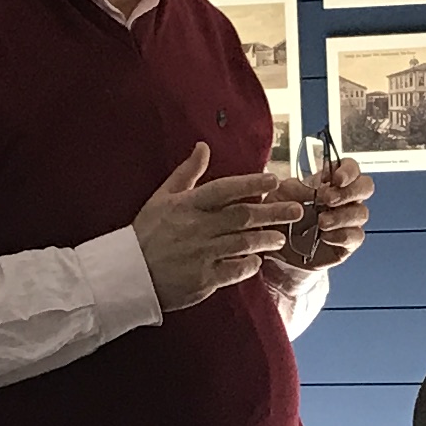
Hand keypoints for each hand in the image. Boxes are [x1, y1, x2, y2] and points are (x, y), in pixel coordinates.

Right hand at [133, 143, 303, 309]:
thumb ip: (187, 173)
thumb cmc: (147, 233)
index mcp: (187, 205)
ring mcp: (202, 254)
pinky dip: (250, 264)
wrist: (128, 275)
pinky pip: (235, 270)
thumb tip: (203, 147)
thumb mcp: (162, 198)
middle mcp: (197, 228)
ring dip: (266, 239)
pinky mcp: (204, 279)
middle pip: (243, 216)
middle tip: (297, 211)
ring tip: (280, 237)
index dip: (251, 184)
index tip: (273, 181)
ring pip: (244, 243)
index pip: (225, 190)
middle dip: (273, 212)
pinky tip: (258, 261)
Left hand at [275, 154, 372, 271]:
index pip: (351, 168)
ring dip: (342, 216)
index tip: (336, 179)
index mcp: (330, 182)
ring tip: (321, 223)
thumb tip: (315, 187)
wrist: (278, 250)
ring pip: (362, 213)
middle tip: (328, 200)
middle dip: (349, 192)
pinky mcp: (348, 242)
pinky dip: (341, 235)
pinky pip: (356, 236)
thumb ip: (295, 188)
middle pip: (365, 187)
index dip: (349, 170)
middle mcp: (344, 199)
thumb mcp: (279, 197)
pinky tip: (325, 237)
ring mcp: (348, 221)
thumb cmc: (281, 217)